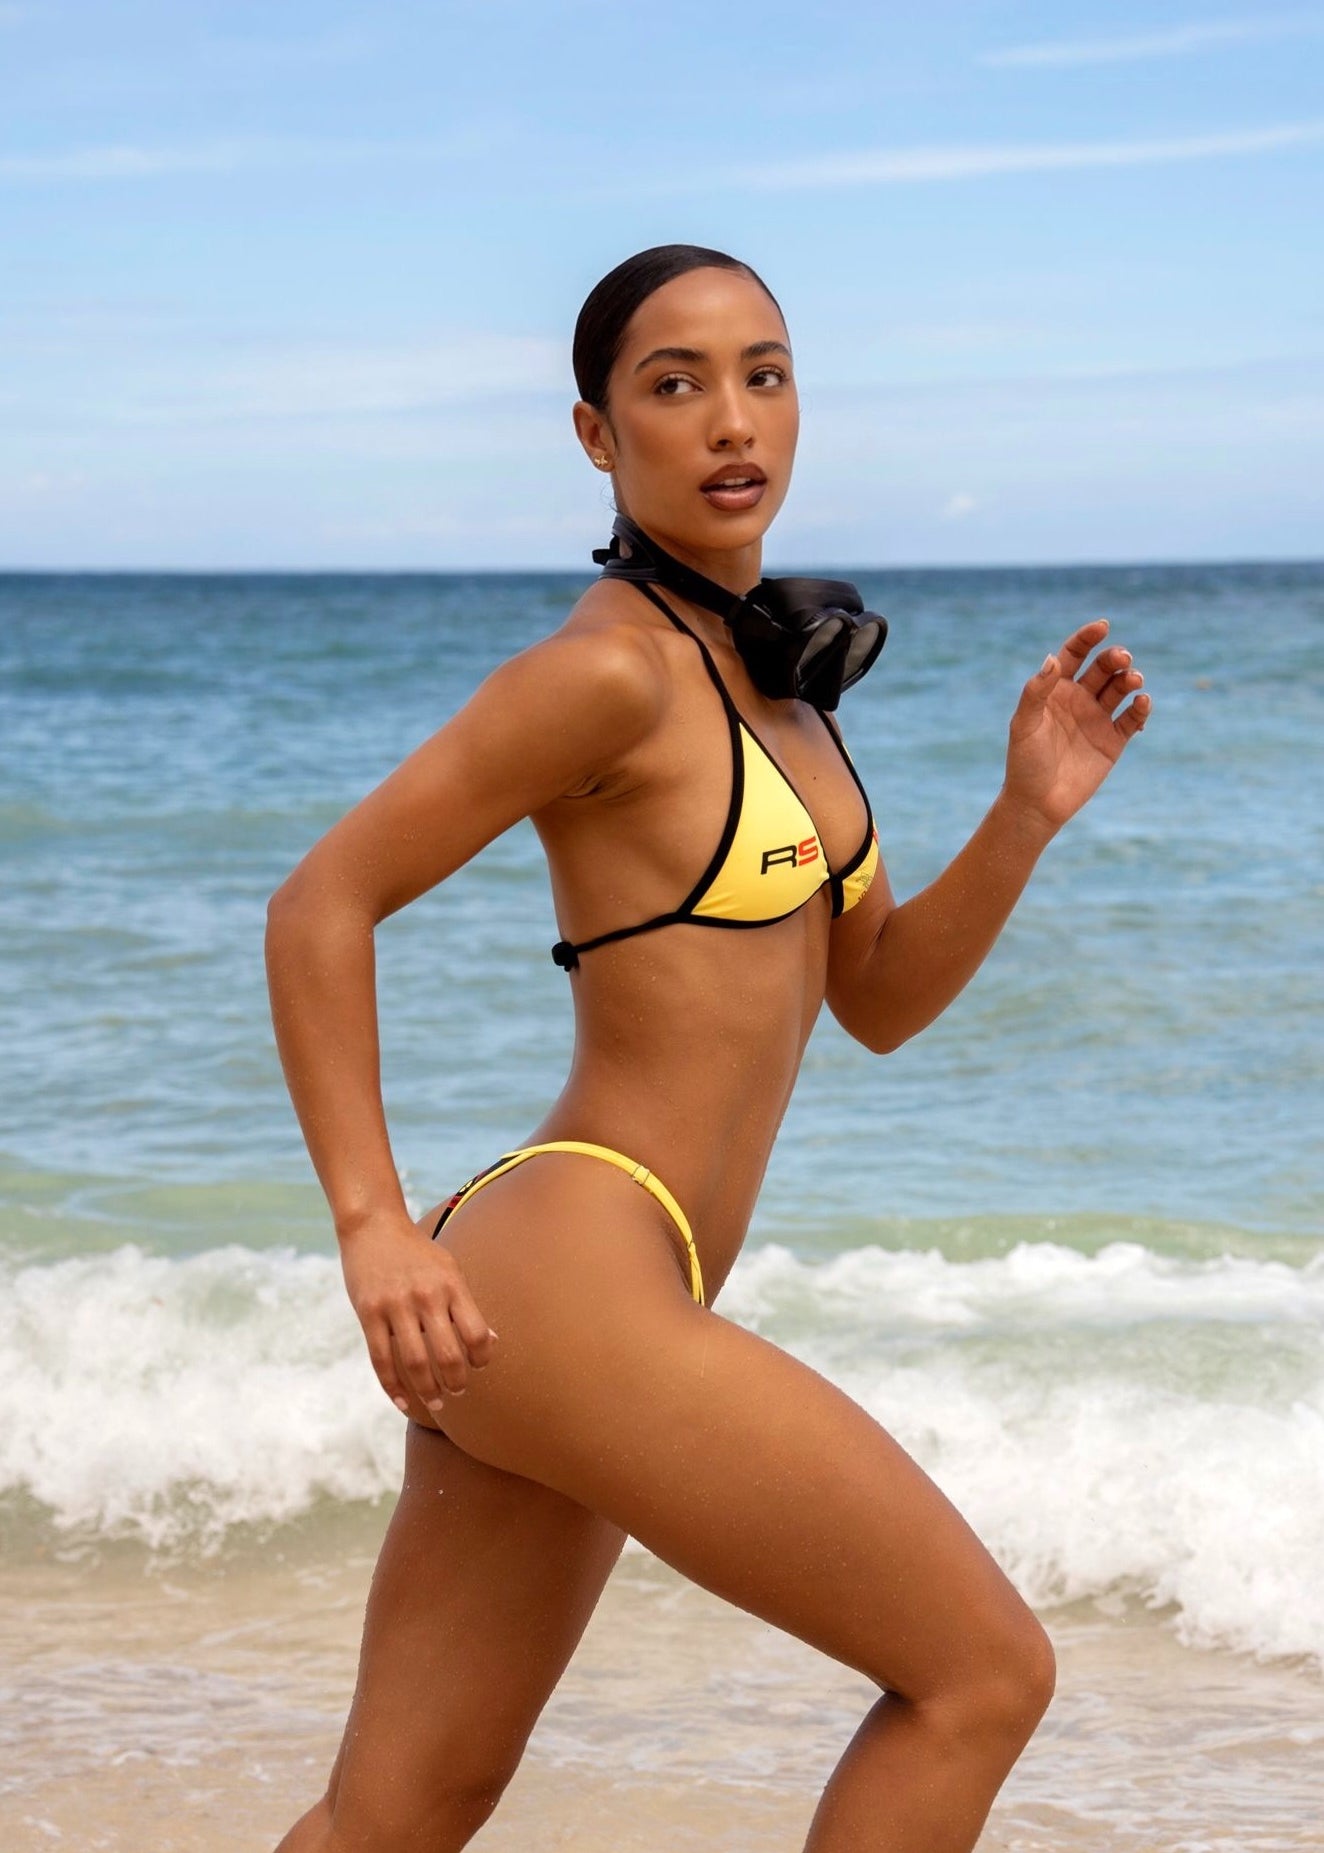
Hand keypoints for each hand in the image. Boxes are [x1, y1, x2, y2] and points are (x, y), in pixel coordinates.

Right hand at [339, 1211, 497, 1418]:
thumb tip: (490, 1342)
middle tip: (458, 1392)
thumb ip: (466, 1305)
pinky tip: (403, 1401)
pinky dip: (393, 1387)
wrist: (373, 1226)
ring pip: (415, 1362)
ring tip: (437, 1401)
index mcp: (451, 1284)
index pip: (476, 1333)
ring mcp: (395, 1305)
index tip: (479, 1366)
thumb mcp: (449, 1269)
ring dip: (428, 1390)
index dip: (482, 1357)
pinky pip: (381, 1360)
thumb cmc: (416, 1252)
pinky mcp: (369, 1313)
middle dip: (457, 1382)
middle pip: (448, 1354)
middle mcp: (426, 1296)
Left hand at [1003, 619, 1151, 834]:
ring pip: (1120, 689)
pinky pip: (1132, 719)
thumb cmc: (1024, 763)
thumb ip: (1036, 692)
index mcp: (1055, 690)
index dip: (1088, 638)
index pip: (1074, 654)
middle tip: (1122, 659)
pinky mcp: (1113, 741)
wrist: (1037, 804)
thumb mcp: (1024, 725)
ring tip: (1133, 680)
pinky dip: (1141, 709)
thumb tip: (1052, 658)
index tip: (1103, 627)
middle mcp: (1078, 700)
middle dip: (1115, 658)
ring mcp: (1097, 719)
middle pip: (1103, 668)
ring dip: (1130, 679)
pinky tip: (1141, 704)